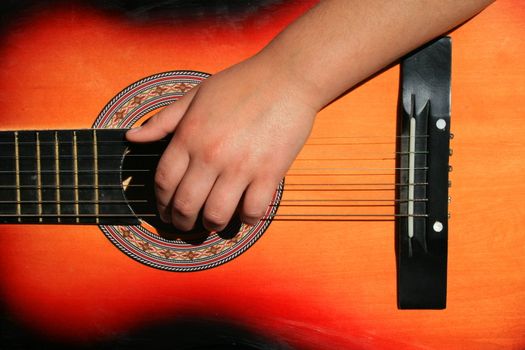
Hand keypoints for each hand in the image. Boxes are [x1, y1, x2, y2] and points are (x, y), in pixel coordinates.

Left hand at [126, 56, 316, 231]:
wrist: (287, 77)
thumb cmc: (241, 83)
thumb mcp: (196, 95)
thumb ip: (163, 120)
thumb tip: (132, 137)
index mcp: (190, 135)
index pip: (164, 181)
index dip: (160, 202)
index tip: (164, 210)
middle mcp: (211, 154)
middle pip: (186, 204)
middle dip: (180, 221)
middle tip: (184, 225)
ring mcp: (241, 166)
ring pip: (217, 214)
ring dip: (211, 224)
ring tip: (212, 222)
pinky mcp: (270, 172)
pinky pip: (253, 210)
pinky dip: (247, 219)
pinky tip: (245, 215)